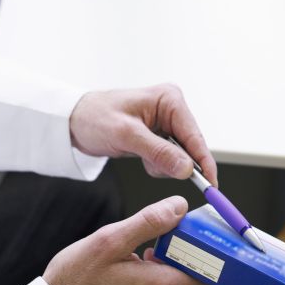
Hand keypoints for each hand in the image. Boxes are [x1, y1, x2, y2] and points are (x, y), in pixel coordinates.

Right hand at [43, 195, 219, 284]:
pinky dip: (166, 274)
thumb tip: (178, 207)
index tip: (230, 244)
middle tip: (198, 232)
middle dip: (206, 257)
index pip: (215, 282)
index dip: (228, 263)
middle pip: (202, 283)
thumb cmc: (73, 284)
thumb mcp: (110, 240)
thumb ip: (149, 222)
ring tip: (170, 240)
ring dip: (183, 264)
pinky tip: (148, 257)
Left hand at [69, 84, 216, 183]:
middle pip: (191, 147)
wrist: (73, 121)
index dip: (204, 162)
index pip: (195, 136)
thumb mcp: (126, 135)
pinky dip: (157, 164)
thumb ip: (158, 152)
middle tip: (151, 164)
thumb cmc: (95, 117)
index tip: (211, 185)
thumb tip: (186, 169)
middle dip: (174, 163)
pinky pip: (170, 158)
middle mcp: (172, 109)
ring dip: (162, 164)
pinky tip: (140, 156)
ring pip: (181, 156)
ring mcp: (167, 122)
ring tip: (139, 155)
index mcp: (170, 100)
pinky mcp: (160, 135)